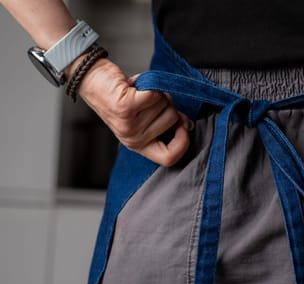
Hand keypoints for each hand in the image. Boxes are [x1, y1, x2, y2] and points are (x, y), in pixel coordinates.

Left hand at [77, 59, 191, 166]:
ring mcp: (129, 125)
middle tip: (147, 100)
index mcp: (139, 145)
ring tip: (138, 93)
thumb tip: (187, 124)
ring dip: (155, 92)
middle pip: (172, 119)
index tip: (182, 126)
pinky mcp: (126, 108)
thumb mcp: (143, 117)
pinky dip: (149, 84)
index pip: (169, 157)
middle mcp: (133, 139)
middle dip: (166, 103)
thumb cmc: (119, 96)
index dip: (183, 142)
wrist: (91, 79)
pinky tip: (134, 86)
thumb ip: (164, 123)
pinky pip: (155, 93)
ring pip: (164, 104)